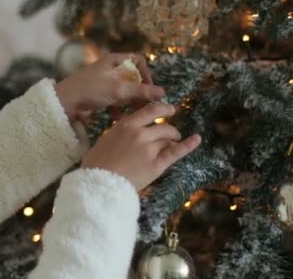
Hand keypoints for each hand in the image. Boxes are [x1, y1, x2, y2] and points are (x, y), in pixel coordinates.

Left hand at [55, 53, 163, 122]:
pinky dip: (118, 108)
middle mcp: (110, 68)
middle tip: (145, 105)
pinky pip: (115, 100)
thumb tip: (163, 93)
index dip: (146, 74)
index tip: (149, 89)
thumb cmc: (90, 90)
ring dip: (130, 102)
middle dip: (139, 92)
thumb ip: (141, 91)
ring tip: (134, 113)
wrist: (65, 103)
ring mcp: (104, 82)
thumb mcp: (118, 89)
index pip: (138, 61)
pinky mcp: (98, 95)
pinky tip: (118, 117)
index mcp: (114, 60)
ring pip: (124, 91)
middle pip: (132, 78)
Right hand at [81, 103, 200, 190]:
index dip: (163, 109)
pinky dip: (188, 145)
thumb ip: (119, 133)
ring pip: (168, 138)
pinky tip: (196, 139)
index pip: (149, 111)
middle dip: (170, 129)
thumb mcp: (105, 140)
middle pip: (163, 126)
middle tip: (172, 133)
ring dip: (174, 138)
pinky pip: (175, 152)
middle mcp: (140, 133)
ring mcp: (149, 148)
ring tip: (175, 141)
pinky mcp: (156, 164)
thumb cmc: (96, 164)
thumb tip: (126, 133)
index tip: (169, 110)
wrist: (100, 183)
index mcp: (125, 125)